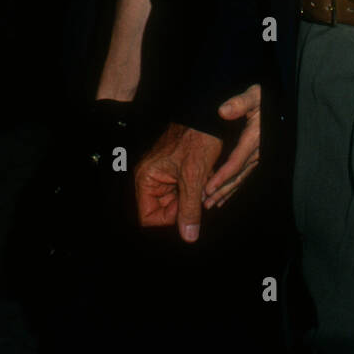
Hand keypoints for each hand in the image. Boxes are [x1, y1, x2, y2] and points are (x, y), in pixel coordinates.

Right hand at [134, 122, 221, 241]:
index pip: (148, 218)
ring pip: (177, 201)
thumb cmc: (197, 138)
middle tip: (199, 190)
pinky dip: (196, 187)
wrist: (207, 117)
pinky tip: (205, 174)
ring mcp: (163, 175)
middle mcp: (150, 178)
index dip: (170, 219)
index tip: (188, 207)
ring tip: (203, 179)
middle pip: (164, 211)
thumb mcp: (194, 177)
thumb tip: (188, 236)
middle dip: (185, 204)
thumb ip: (189, 208)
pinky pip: (184, 190)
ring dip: (193, 195)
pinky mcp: (175, 172)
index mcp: (146, 178)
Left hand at [203, 84, 260, 209]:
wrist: (281, 103)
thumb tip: (222, 111)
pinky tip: (224, 196)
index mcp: (255, 138)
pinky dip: (233, 185)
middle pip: (237, 175)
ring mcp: (259, 155)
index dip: (222, 177)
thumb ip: (240, 102)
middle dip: (221, 190)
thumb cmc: (265, 97)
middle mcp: (258, 151)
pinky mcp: (258, 156)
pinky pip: (245, 174)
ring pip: (241, 178)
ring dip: (226, 192)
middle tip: (204, 204)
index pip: (236, 162)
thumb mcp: (253, 96)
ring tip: (210, 205)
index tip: (208, 188)